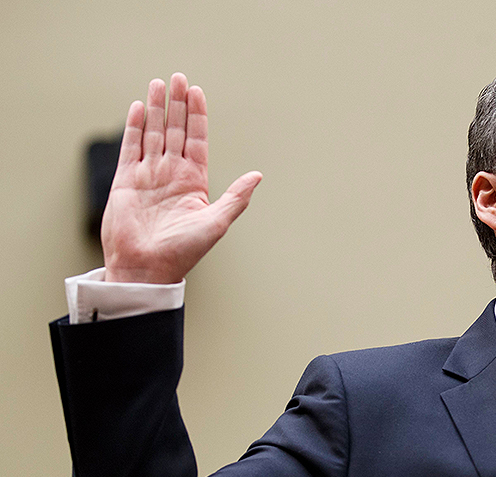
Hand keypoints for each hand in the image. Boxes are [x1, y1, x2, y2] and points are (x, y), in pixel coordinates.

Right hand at [101, 73, 261, 283]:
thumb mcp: (216, 222)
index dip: (197, 116)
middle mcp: (171, 175)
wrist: (146, 268)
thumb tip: (258, 176)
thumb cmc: (183, 251)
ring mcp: (148, 175)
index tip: (197, 92)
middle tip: (178, 78)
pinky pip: (130, 147)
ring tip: (159, 84)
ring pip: (153, 133)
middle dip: (178, 104)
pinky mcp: (126, 181)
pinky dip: (134, 127)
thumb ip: (236, 197)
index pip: (197, 140)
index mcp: (194, 182)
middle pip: (175, 130)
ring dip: (157, 109)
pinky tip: (140, 108)